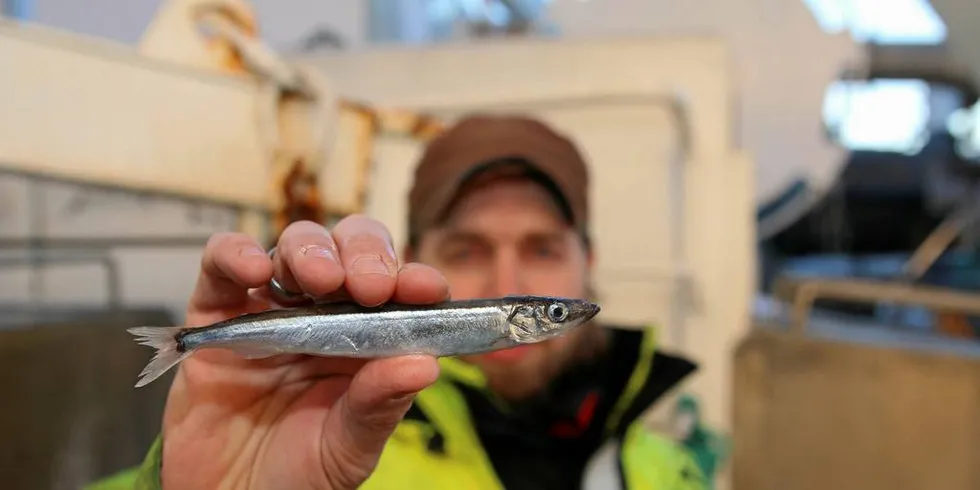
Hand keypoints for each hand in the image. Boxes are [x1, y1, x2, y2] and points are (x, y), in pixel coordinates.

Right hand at [157, 217, 445, 489]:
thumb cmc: (299, 474)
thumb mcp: (350, 448)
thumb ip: (379, 405)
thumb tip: (424, 364)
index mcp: (370, 339)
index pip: (400, 289)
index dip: (413, 280)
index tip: (423, 288)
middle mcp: (326, 314)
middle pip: (351, 251)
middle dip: (364, 254)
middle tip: (369, 285)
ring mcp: (272, 309)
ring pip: (296, 247)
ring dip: (311, 250)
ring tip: (318, 278)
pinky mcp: (216, 314)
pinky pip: (221, 267)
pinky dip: (235, 254)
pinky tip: (253, 268)